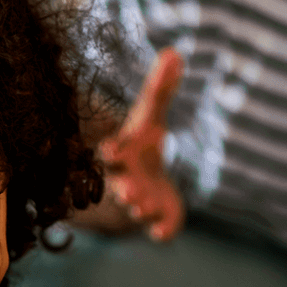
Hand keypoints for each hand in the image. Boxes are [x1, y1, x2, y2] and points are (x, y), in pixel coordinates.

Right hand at [99, 48, 184, 240]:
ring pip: (137, 208)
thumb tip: (175, 53)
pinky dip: (161, 231)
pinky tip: (165, 233)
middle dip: (126, 189)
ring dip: (141, 208)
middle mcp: (125, 180)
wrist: (147, 176)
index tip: (112, 150)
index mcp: (122, 155)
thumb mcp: (152, 116)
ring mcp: (140, 201)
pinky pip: (156, 229)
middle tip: (130, 192)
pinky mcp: (157, 218)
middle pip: (120, 186)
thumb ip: (161, 89)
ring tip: (145, 207)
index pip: (111, 153)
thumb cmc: (143, 143)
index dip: (111, 152)